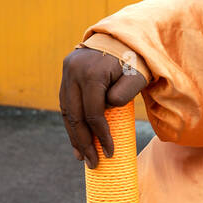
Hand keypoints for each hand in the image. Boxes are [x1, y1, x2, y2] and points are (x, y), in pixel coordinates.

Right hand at [59, 48, 148, 168]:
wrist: (122, 39)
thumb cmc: (134, 61)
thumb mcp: (137, 76)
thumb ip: (125, 94)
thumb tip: (105, 112)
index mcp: (92, 73)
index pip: (94, 113)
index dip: (101, 135)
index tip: (109, 153)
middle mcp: (74, 72)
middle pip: (75, 115)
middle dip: (84, 142)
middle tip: (93, 163)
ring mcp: (67, 73)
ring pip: (67, 111)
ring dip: (74, 136)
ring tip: (82, 156)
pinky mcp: (66, 76)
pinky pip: (66, 104)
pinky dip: (71, 123)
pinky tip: (76, 139)